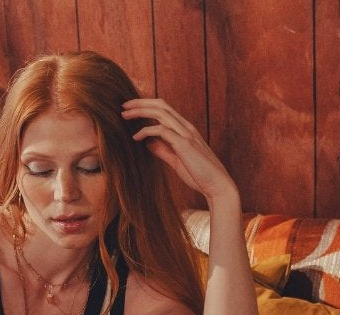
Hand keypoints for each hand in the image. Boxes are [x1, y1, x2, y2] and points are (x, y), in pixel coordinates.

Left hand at [122, 98, 236, 202]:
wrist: (217, 186)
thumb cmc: (199, 175)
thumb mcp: (176, 160)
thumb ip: (163, 149)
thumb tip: (148, 142)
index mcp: (185, 129)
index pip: (164, 109)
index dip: (146, 105)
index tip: (130, 109)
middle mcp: (186, 127)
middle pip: (160, 105)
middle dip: (140, 103)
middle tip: (122, 106)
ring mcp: (186, 134)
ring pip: (160, 113)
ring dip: (140, 112)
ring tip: (124, 116)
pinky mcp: (184, 144)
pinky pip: (162, 130)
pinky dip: (146, 131)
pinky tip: (136, 138)